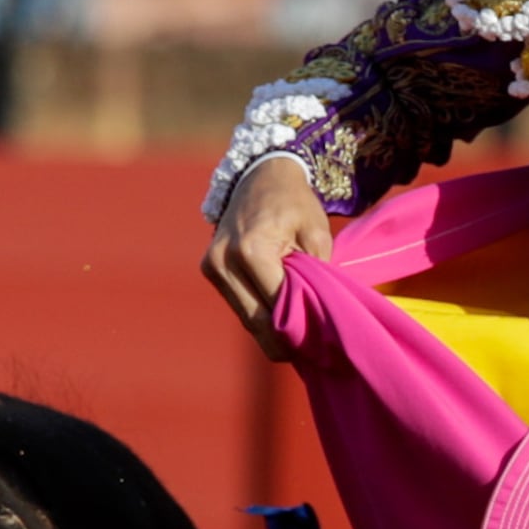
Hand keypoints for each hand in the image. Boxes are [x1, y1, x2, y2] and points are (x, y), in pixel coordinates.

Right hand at [201, 151, 332, 356]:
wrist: (260, 174)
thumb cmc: (294, 203)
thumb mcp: (318, 234)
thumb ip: (318, 275)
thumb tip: (318, 317)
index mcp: (251, 249)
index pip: (277, 306)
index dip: (299, 330)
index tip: (319, 346)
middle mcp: (224, 260)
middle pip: (256, 321)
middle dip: (283, 340)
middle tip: (310, 353)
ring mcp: (212, 266)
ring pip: (245, 318)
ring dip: (270, 332)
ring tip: (298, 340)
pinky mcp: (209, 269)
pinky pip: (238, 304)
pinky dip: (259, 314)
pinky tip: (280, 322)